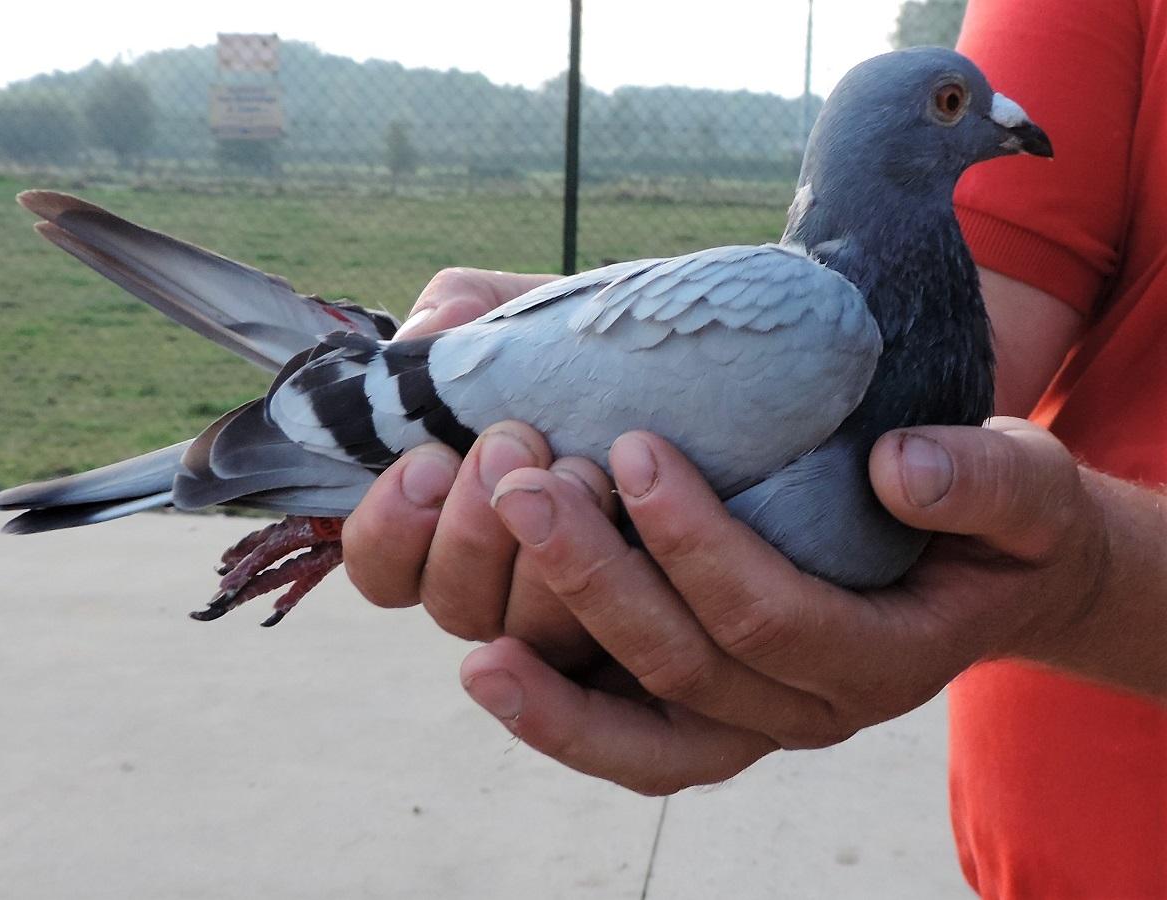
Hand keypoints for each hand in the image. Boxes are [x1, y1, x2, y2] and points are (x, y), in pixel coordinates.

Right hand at [343, 268, 616, 668]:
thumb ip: (468, 309)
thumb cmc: (601, 354)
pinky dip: (618, 591)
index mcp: (452, 525)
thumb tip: (434, 330)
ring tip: (584, 468)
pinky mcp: (655, 632)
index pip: (384, 569)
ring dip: (549, 556)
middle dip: (474, 530)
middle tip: (515, 445)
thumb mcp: (532, 314)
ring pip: (532, 634)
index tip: (431, 461)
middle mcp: (506, 585)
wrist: (711, 372)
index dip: (391, 531)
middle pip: (454, 606)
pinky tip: (633, 515)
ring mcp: (578, 618)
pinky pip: (617, 656)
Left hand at [458, 419, 1115, 794]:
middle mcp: (810, 709)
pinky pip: (628, 740)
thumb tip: (900, 467)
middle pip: (685, 668)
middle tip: (523, 484)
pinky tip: (489, 669)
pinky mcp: (709, 715)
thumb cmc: (999, 525)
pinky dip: (559, 719)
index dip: (696, 541)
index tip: (632, 449)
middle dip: (595, 578)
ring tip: (476, 630)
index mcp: (883, 654)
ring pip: (643, 732)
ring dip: (555, 676)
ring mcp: (754, 723)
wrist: (984, 581)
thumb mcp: (1025, 486)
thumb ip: (983, 479)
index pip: (771, 613)